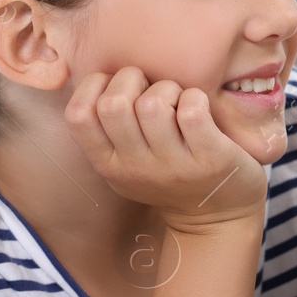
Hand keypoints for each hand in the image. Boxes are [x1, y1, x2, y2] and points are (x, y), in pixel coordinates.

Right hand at [66, 67, 266, 232]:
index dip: (94, 86)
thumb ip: (108, 132)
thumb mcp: (127, 165)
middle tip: (150, 88)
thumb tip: (96, 78)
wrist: (218, 218)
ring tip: (177, 101)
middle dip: (132, 79)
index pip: (78, 115)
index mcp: (109, 165)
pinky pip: (192, 109)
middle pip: (113, 103)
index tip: (116, 86)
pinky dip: (195, 97)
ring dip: (168, 89)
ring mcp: (172, 165)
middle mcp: (135, 168)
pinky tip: (199, 107)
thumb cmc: (169, 177)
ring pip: (153, 103)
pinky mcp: (210, 158)